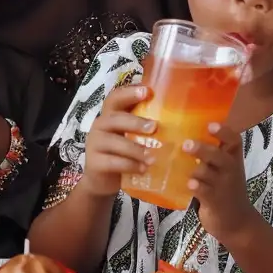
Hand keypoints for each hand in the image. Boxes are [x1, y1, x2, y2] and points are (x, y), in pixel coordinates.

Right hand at [80, 81, 155, 198]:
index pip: (115, 98)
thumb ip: (145, 127)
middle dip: (135, 122)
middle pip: (114, 119)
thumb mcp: (132, 137)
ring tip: (153, 157)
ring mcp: (94, 145)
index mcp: (110, 116)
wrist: (102, 181)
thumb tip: (179, 118)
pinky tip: (143, 169)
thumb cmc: (122, 154)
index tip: (147, 91)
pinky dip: (129, 165)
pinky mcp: (93, 163)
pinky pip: (112, 162)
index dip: (129, 93)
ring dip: (135, 149)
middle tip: (154, 127)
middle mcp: (100, 127)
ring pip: (113, 142)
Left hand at [184, 119, 258, 243]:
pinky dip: (196, 186)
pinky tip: (189, 184)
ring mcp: (223, 186)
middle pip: (220, 156)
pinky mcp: (215, 201)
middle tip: (185, 144)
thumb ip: (210, 158)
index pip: (234, 141)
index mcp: (233, 160)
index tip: (210, 124)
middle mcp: (230, 171)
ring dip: (196, 168)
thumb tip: (182, 139)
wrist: (236, 222)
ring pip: (209, 173)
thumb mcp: (223, 172)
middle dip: (203, 149)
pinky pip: (205, 191)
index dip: (223, 132)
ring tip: (180, 164)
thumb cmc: (224, 192)